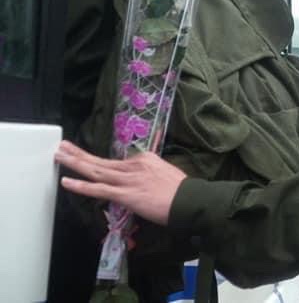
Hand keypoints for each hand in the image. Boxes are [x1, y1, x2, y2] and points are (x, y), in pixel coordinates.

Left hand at [55, 141, 185, 225]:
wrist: (190, 201)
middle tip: (62, 146)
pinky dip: (81, 185)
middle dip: (80, 153)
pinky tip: (66, 182)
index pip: (118, 162)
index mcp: (145, 159)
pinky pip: (98, 189)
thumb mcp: (165, 173)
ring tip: (59, 156)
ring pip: (96, 170)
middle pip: (102, 160)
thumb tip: (142, 180)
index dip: (101, 163)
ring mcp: (128, 180)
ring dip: (75, 163)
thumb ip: (150, 173)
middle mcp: (134, 165)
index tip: (89, 160)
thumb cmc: (182, 191)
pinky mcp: (125, 194)